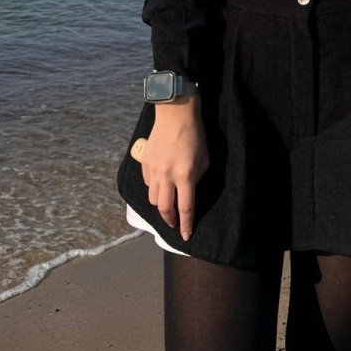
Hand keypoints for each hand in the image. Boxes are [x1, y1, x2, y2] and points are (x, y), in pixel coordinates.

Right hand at [141, 105, 208, 239]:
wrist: (175, 114)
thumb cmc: (195, 135)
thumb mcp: (205, 159)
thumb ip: (197, 179)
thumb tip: (188, 193)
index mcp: (186, 175)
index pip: (185, 208)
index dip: (186, 225)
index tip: (186, 236)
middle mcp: (167, 176)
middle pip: (165, 209)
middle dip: (170, 221)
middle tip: (174, 225)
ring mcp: (154, 170)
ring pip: (153, 199)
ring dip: (161, 206)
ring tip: (167, 207)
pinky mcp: (145, 163)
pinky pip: (148, 184)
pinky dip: (154, 189)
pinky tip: (161, 186)